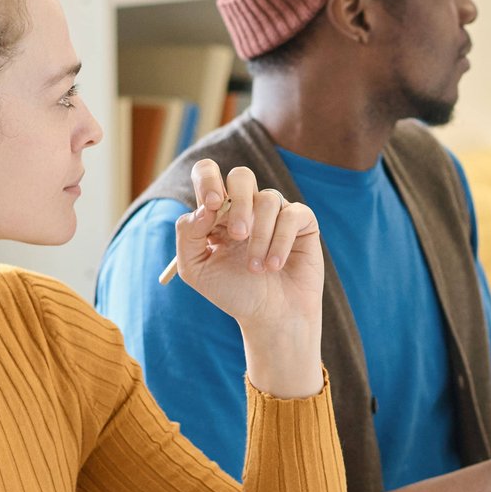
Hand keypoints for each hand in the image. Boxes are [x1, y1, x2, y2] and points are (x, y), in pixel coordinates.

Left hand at [173, 160, 322, 333]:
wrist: (270, 317)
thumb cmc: (234, 293)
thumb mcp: (196, 268)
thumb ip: (188, 235)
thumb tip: (204, 208)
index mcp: (217, 212)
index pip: (208, 174)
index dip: (208, 180)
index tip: (212, 205)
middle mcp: (247, 207)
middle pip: (241, 176)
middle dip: (238, 203)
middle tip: (237, 235)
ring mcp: (276, 212)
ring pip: (268, 199)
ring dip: (260, 237)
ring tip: (256, 268)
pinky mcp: (302, 222)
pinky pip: (292, 215)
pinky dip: (280, 242)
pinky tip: (275, 265)